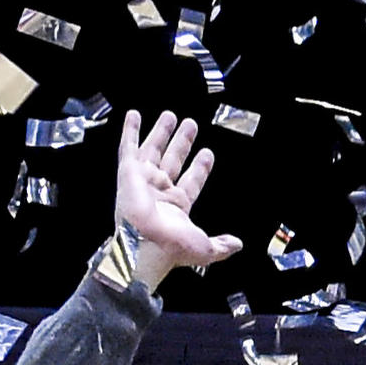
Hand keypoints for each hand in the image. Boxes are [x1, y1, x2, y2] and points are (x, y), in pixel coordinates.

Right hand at [111, 110, 243, 290]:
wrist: (144, 246)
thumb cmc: (171, 248)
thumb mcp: (205, 249)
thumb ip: (221, 245)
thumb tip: (237, 244)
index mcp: (177, 207)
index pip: (191, 181)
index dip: (199, 168)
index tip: (207, 153)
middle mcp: (159, 192)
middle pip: (173, 160)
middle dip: (182, 143)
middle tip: (190, 125)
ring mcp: (143, 181)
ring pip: (154, 151)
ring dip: (161, 133)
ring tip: (170, 115)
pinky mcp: (128, 173)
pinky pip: (128, 147)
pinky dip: (130, 131)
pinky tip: (133, 116)